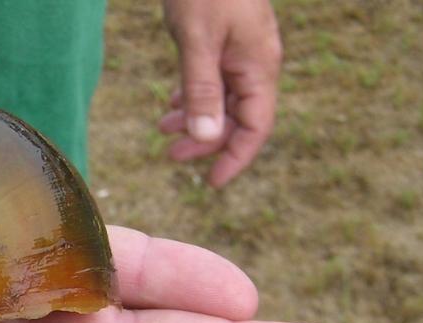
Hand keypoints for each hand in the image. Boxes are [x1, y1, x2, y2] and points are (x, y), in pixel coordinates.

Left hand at [160, 0, 283, 185]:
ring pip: (223, 98)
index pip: (256, 127)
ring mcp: (242, 50)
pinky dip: (194, 95)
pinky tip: (174, 104)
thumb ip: (202, 88)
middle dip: (206, 141)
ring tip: (163, 131)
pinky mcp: (225, 39)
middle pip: (238, 116)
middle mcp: (256, 62)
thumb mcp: (197, 39)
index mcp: (258, 66)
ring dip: (196, 119)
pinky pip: (215, 78)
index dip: (236, 158)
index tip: (212, 183)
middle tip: (170, 158)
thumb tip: (205, 139)